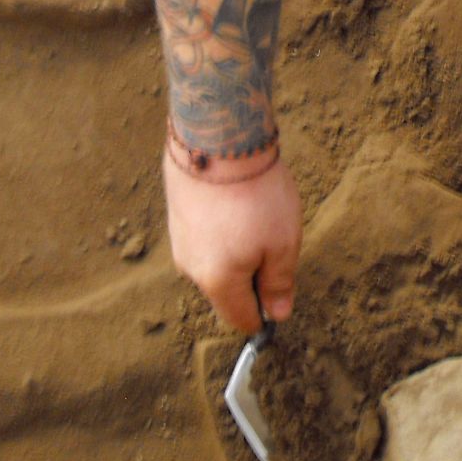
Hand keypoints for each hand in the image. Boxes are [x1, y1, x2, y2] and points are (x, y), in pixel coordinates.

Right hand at [163, 149, 301, 333]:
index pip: (240, 319)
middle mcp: (191, 269)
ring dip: (239, 250)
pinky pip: (206, 238)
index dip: (264, 313)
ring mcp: (179, 242)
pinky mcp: (177, 217)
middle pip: (228, 291)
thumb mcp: (283, 243)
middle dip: (254, 276)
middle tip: (273, 238)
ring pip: (217, 263)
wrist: (216, 141)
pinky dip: (224, 230)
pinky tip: (238, 203)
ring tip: (255, 214)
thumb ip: (279, 283)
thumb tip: (277, 314)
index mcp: (218, 282)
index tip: (281, 291)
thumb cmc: (256, 195)